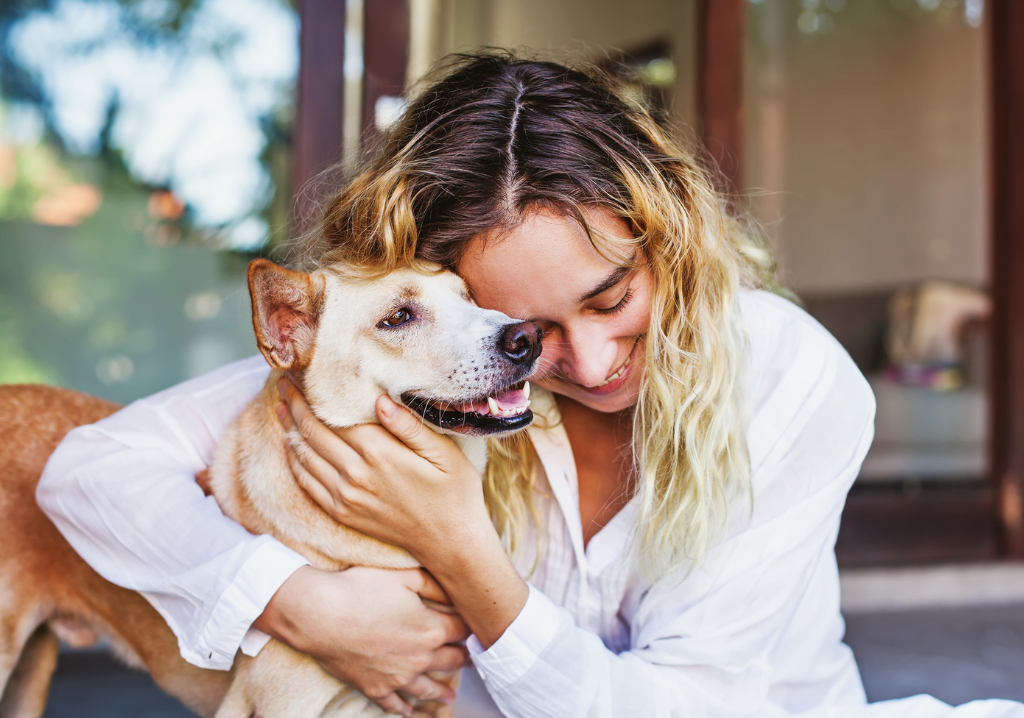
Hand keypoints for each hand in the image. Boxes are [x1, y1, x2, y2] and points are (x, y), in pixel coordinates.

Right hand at [254, 565, 469, 716]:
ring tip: (450, 695)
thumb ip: (433, 584)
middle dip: (463, 658)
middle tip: (471, 660)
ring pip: (428, 688)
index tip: (475, 627)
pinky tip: (408, 711)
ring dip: (442, 691)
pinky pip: (394, 703)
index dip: (470, 627)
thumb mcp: (403, 577)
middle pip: (451, 660)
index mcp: (432, 629)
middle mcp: (420, 658)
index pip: (462, 630)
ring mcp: (398, 677)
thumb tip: (454, 590)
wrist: (320, 615)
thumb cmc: (361, 590)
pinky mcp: (375, 688)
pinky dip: (403, 708)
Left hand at [275, 378, 491, 564]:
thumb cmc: (454, 493)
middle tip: (282, 382)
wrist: (450, 542)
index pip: (334, 416)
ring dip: (289, 429)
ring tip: (280, 406)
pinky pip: (308, 484)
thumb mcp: (444, 453)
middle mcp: (356, 475)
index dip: (312, 395)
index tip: (300, 374)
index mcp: (381, 453)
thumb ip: (410, 426)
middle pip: (313, 432)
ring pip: (305, 456)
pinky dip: (295, 461)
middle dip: (294, 405)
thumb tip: (379, 399)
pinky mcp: (343, 513)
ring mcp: (346, 497)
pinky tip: (291, 446)